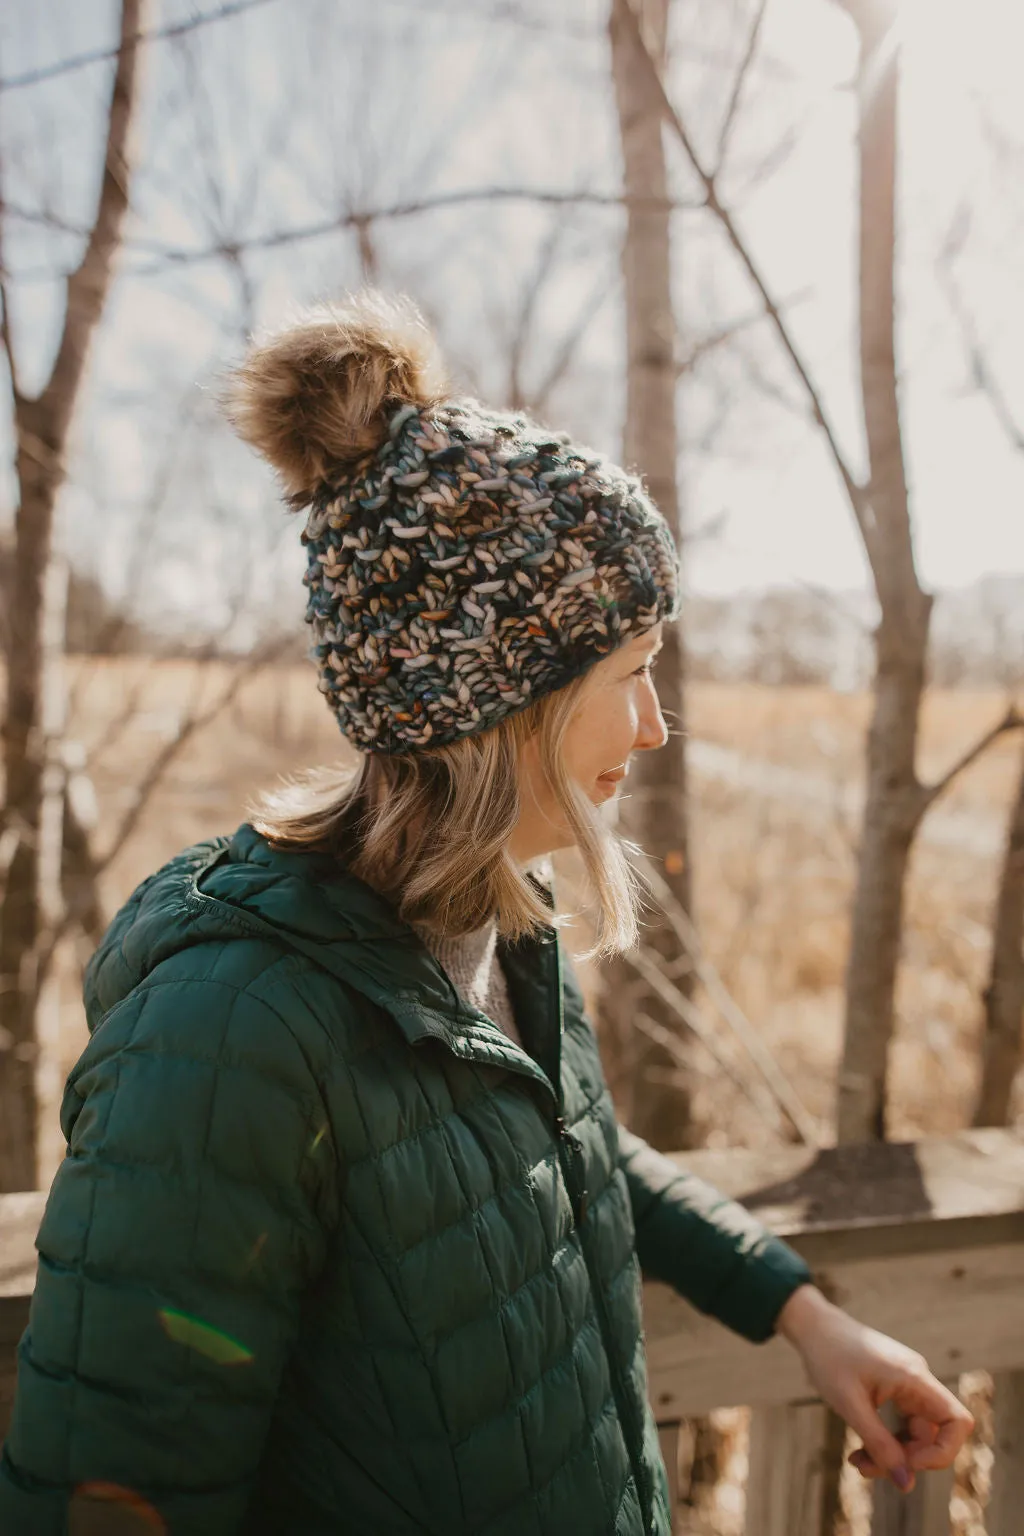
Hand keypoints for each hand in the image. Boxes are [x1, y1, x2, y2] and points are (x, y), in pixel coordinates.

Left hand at [776, 1284, 973, 1492]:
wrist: (813, 1326)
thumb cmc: (829, 1358)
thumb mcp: (850, 1405)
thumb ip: (879, 1444)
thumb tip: (907, 1485)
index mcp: (914, 1377)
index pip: (958, 1421)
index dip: (944, 1451)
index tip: (909, 1463)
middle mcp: (918, 1380)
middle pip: (934, 1434)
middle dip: (906, 1459)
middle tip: (866, 1469)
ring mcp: (907, 1385)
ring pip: (915, 1434)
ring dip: (891, 1454)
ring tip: (857, 1462)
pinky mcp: (895, 1389)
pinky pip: (901, 1425)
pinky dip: (884, 1441)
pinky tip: (860, 1451)